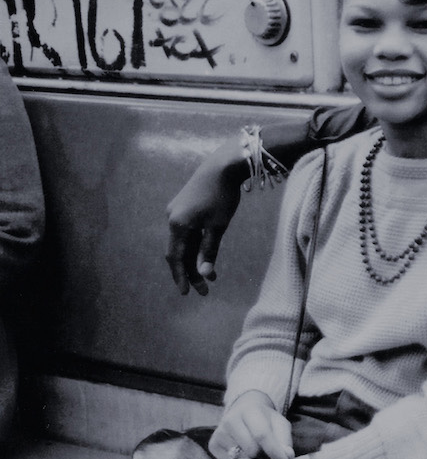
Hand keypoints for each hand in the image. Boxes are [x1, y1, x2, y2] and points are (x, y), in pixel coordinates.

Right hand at [165, 137, 244, 295]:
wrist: (223, 165)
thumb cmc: (223, 195)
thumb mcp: (218, 226)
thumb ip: (210, 250)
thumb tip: (205, 274)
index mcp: (177, 224)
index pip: (176, 258)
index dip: (181, 277)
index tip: (187, 293)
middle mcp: (171, 218)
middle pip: (178, 252)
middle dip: (190, 272)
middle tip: (205, 289)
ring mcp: (176, 211)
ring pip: (183, 242)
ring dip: (195, 259)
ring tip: (212, 276)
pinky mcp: (183, 206)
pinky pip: (186, 231)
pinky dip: (195, 245)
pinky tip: (206, 254)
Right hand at [210, 390, 293, 458]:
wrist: (244, 412)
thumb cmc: (266, 421)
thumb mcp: (279, 424)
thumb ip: (285, 440)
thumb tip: (287, 457)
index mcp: (249, 410)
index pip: (262, 434)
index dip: (274, 451)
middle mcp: (230, 419)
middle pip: (250, 449)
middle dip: (263, 456)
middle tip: (268, 455)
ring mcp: (219, 432)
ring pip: (239, 458)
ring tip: (257, 454)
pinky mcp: (212, 445)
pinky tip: (244, 455)